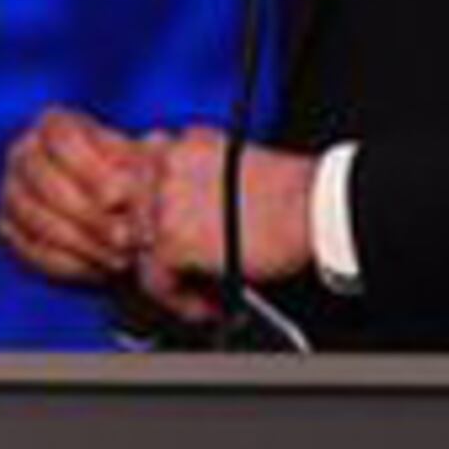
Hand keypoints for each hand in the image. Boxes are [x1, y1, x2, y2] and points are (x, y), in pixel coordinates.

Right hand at [0, 108, 158, 289]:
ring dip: (82, 244)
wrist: (113, 214)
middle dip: (88, 215)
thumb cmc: (131, 180)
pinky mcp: (7, 226)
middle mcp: (22, 152)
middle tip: (125, 239)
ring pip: (36, 219)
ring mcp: (10, 190)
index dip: (89, 170)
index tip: (119, 199)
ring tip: (120, 258)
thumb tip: (140, 168)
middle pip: (44, 182)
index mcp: (53, 124)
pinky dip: (68, 264)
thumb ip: (141, 163)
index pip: (62, 139)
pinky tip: (100, 270)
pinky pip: (30, 249)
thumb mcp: (142, 165)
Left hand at [135, 128, 316, 321]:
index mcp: (182, 143)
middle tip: (178, 263)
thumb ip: (195, 171)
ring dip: (166, 274)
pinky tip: (206, 305)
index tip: (161, 224)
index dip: (148, 201)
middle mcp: (166, 166)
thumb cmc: (292, 191)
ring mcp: (163, 202)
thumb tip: (178, 201)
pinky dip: (179, 300)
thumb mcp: (232, 160)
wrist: (317, 207)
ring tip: (194, 291)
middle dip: (152, 238)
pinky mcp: (171, 240)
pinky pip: (155, 280)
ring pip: (139, 248)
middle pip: (131, 210)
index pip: (136, 168)